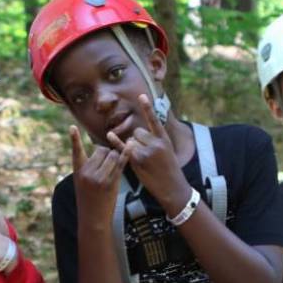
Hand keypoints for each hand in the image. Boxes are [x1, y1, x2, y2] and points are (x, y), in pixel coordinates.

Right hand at [70, 124, 127, 224]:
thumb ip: (89, 167)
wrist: (93, 218)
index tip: (72, 127)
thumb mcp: (82, 183)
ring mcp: (99, 178)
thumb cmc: (89, 199)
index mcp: (78, 171)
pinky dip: (126, 154)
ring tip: (114, 168)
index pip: (76, 151)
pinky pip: (120, 164)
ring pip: (113, 155)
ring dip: (116, 158)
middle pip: (102, 150)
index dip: (74, 139)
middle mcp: (87, 172)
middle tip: (108, 163)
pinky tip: (129, 146)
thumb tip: (102, 150)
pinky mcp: (111, 182)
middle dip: (107, 152)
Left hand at [105, 94, 189, 208]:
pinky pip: (124, 149)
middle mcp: (156, 143)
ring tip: (144, 162)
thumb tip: (136, 135)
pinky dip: (116, 142)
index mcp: (164, 139)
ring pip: (131, 141)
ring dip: (132, 149)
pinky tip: (109, 135)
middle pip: (137, 132)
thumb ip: (155, 141)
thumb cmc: (169, 170)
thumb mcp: (167, 152)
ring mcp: (147, 152)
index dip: (147, 107)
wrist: (173, 188)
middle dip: (137, 140)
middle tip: (147, 155)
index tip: (141, 95)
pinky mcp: (138, 161)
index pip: (154, 120)